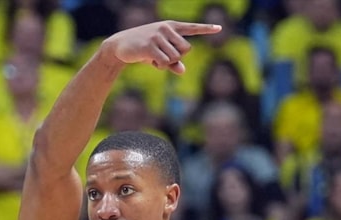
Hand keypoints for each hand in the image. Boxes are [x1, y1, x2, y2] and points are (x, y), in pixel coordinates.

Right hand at [106, 20, 221, 74]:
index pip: (192, 28)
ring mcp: (158, 36)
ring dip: (167, 63)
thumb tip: (183, 71)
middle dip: (178, 57)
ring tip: (154, 57)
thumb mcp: (161, 55)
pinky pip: (165, 62)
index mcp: (171, 27)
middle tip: (163, 55)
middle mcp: (166, 28)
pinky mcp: (150, 45)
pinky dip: (160, 66)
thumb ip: (174, 63)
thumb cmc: (145, 49)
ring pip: (176, 57)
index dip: (206, 29)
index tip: (220, 28)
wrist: (120, 46)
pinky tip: (151, 60)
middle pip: (187, 49)